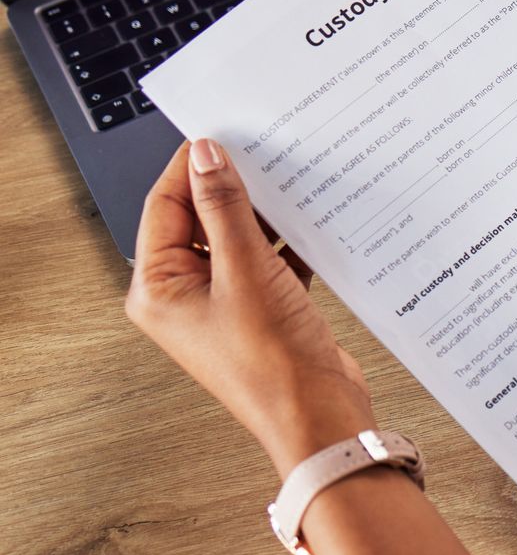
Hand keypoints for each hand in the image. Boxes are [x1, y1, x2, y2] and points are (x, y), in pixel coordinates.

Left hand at [125, 139, 373, 476]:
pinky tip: (310, 228)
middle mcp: (185, 296)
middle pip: (200, 219)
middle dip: (233, 190)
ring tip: (291, 190)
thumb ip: (224, 208)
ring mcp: (225, 303)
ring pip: (239, 239)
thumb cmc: (273, 366)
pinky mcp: (262, 310)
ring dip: (265, 217)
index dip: (191, 169)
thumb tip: (206, 156)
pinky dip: (288, 244)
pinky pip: (268, 261)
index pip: (165, 207)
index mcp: (158, 289)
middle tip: (263, 156)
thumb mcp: (246, 272)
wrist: (320, 417)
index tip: (221, 137)